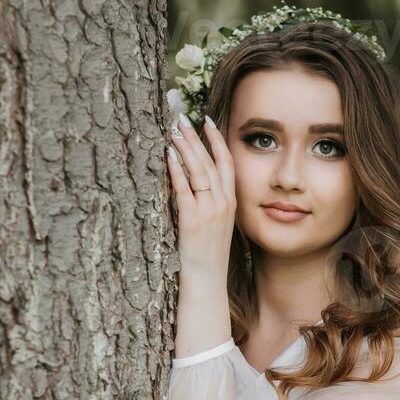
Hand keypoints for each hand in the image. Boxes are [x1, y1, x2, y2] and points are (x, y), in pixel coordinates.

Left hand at [166, 113, 236, 278]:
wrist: (208, 281)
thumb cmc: (208, 256)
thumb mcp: (216, 225)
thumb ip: (211, 203)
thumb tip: (197, 183)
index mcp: (230, 203)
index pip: (226, 163)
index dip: (217, 140)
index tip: (206, 120)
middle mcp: (223, 204)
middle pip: (211, 162)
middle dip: (196, 137)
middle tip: (181, 118)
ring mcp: (209, 212)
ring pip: (199, 171)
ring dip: (186, 148)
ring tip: (173, 131)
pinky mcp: (192, 221)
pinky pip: (185, 190)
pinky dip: (177, 172)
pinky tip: (169, 157)